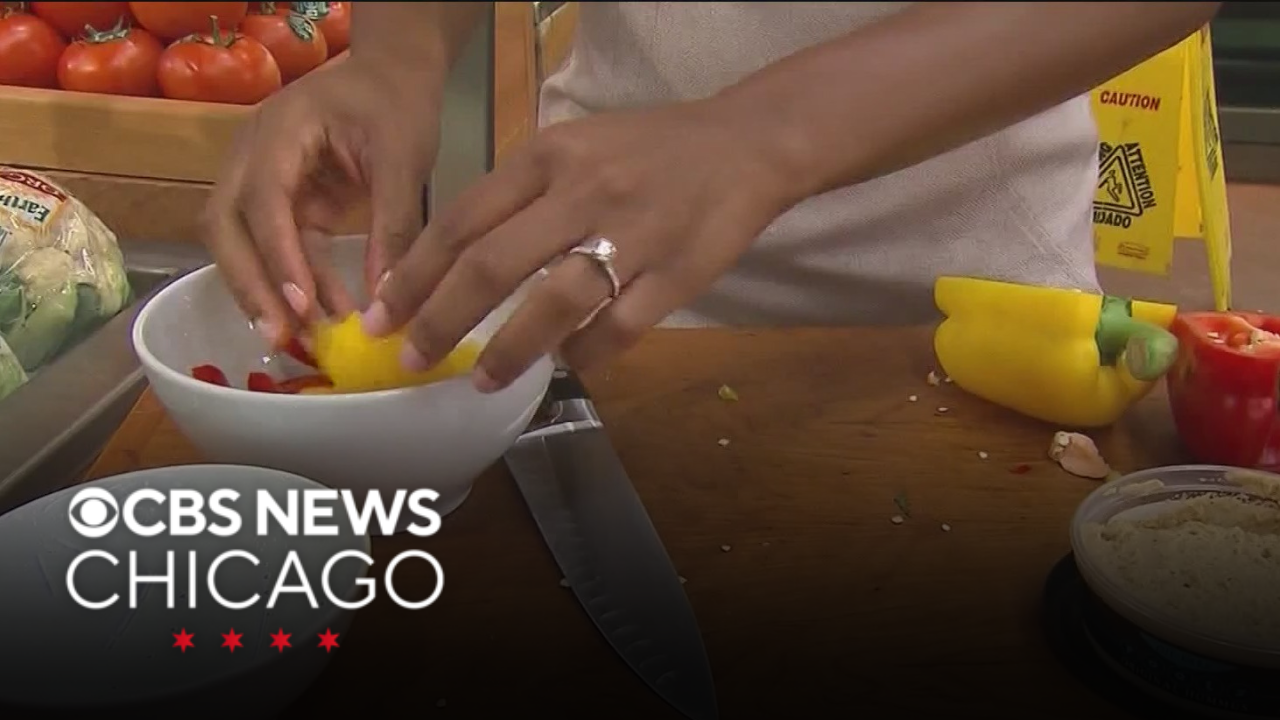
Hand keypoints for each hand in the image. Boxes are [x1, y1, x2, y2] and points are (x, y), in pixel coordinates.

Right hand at [200, 54, 441, 346]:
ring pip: (239, 242)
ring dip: (264, 291)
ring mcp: (258, 179)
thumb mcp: (404, 159)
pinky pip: (275, 247)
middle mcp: (251, 156)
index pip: (263, 199)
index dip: (277, 255)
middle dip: (248, 283)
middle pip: (224, 226)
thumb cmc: (396, 104)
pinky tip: (322, 315)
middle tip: (280, 336)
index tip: (301, 303)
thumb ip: (393, 225)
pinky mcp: (280, 203)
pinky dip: (294, 281)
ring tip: (300, 339)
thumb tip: (386, 300)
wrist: (390, 75)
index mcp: (278, 131)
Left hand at [365, 98, 793, 391]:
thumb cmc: (649, 150)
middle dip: (440, 320)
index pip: (461, 220)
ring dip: (509, 351)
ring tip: (481, 381)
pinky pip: (617, 329)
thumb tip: (459, 262)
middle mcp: (582, 192)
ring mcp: (631, 235)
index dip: (414, 274)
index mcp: (548, 157)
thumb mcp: (574, 147)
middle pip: (491, 266)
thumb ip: (522, 194)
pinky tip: (568, 364)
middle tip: (411, 358)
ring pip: (553, 303)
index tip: (381, 314)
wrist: (745, 145)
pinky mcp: (675, 275)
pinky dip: (585, 354)